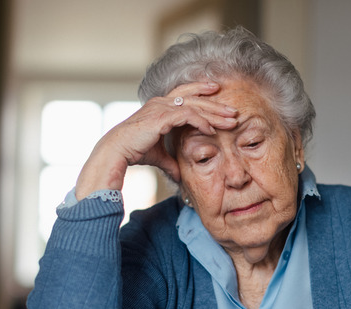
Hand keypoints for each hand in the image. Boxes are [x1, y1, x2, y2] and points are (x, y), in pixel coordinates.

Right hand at [75, 81, 238, 199]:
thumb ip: (171, 161)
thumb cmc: (134, 151)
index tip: (218, 93)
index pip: (185, 94)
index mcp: (160, 106)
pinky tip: (212, 130)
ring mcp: (161, 107)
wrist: (117, 151)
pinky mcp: (162, 116)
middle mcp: (161, 102)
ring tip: (230, 120)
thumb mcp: (158, 156)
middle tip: (233, 111)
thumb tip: (180, 175)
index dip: (201, 91)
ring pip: (195, 105)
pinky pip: (188, 115)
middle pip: (194, 97)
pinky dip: (201, 121)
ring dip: (214, 112)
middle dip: (216, 104)